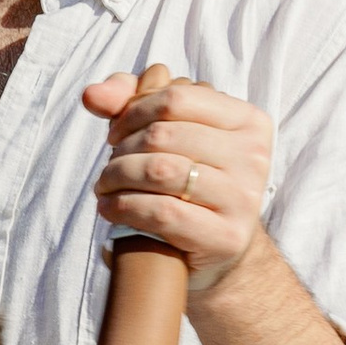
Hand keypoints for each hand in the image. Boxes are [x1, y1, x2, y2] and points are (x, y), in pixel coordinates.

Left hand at [82, 67, 273, 306]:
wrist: (219, 248)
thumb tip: (92, 96)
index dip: (133, 112)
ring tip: (104, 187)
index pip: (176, 98)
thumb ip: (129, 101)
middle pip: (163, 135)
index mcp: (248, 121)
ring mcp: (244, 198)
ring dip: (116, 177)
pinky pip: (162, 213)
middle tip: (109, 167)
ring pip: (160, 171)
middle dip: (122, 149)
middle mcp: (253, 156)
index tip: (115, 133)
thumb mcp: (169, 133)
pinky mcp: (227, 236)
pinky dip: (124, 207)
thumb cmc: (189, 182)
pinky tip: (109, 208)